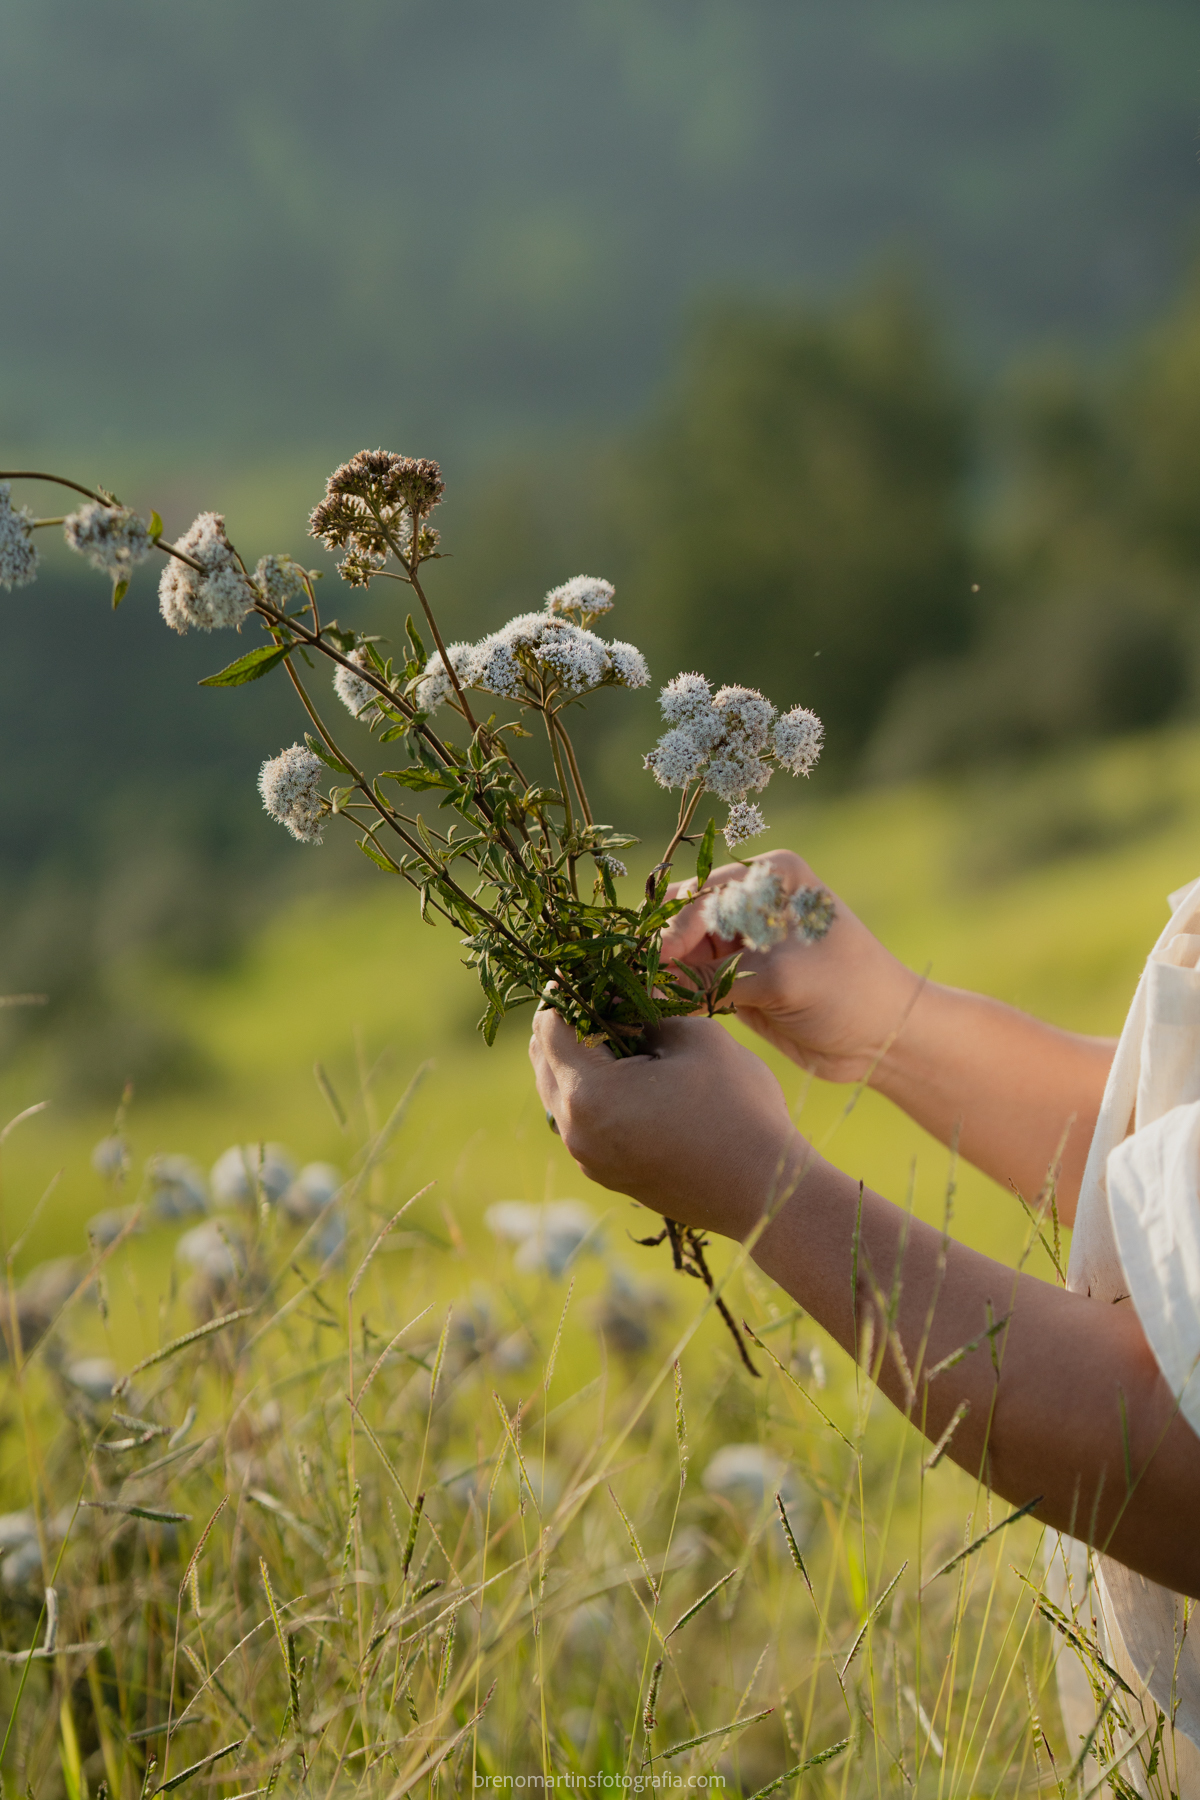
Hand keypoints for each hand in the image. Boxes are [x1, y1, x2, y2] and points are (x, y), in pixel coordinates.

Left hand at [529, 1009, 801, 1239]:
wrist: (765, 1191)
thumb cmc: (737, 1107)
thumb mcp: (695, 1036)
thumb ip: (649, 1009)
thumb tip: (624, 991)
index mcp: (589, 1093)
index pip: (550, 1026)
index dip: (567, 990)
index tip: (593, 972)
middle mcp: (576, 1131)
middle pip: (545, 1060)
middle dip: (569, 1023)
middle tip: (609, 998)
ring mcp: (589, 1159)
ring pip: (560, 1092)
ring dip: (581, 1059)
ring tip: (624, 1035)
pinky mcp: (608, 1174)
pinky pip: (581, 1122)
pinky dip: (594, 1092)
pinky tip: (634, 1076)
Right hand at [662, 850, 918, 1082]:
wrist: (883, 1036)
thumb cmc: (846, 991)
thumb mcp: (781, 979)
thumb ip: (715, 979)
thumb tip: (652, 988)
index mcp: (769, 877)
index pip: (704, 895)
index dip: (674, 930)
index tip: (654, 962)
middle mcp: (751, 901)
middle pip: (684, 918)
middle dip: (660, 947)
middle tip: (639, 979)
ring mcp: (741, 940)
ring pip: (682, 952)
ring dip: (663, 974)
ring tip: (643, 997)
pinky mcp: (735, 977)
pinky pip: (692, 982)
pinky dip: (676, 995)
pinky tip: (659, 1009)